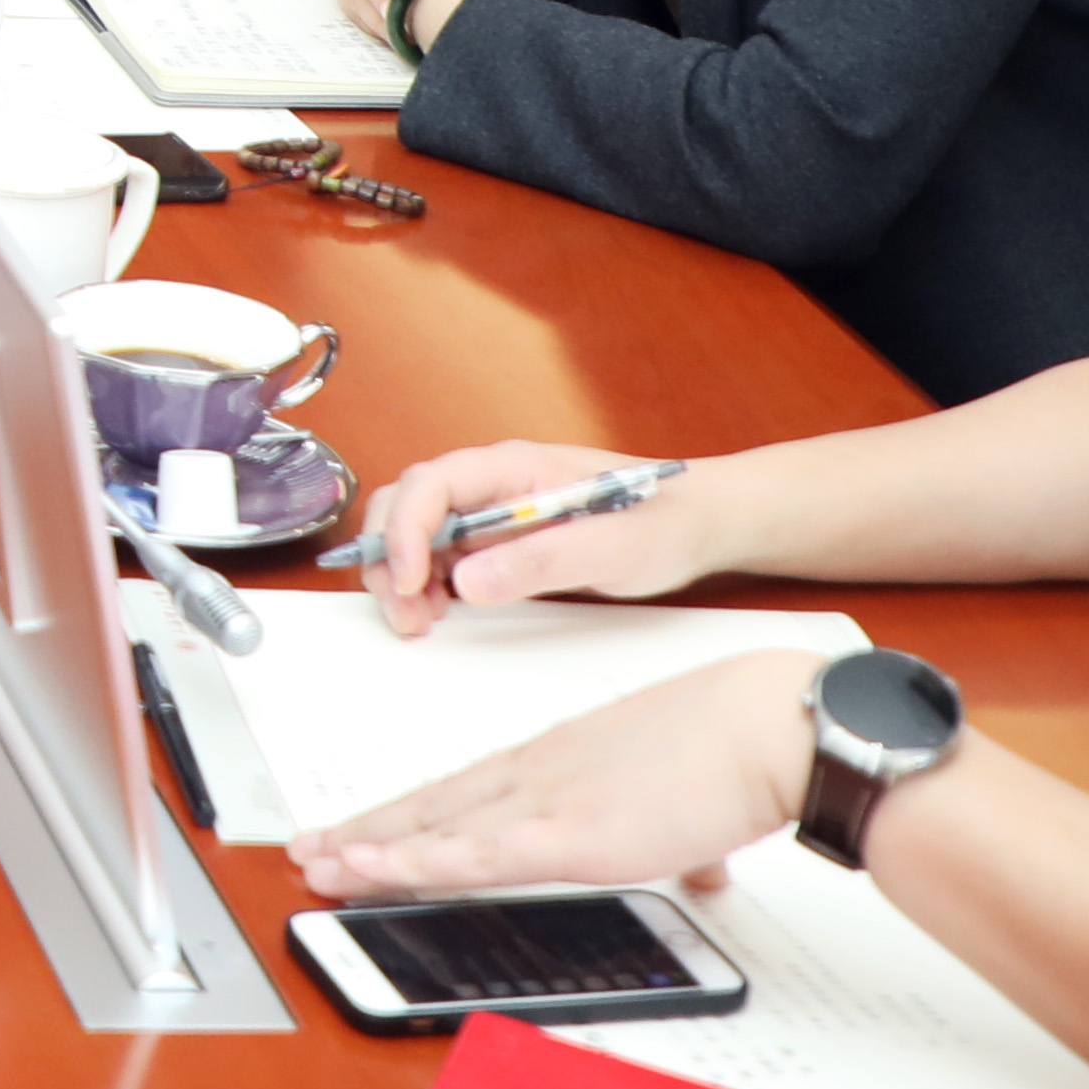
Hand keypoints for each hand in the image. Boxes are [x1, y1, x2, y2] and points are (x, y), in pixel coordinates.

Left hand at [288, 647, 821, 904]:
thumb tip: (703, 872)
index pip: (465, 789)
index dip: (410, 811)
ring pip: (434, 828)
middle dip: (367, 830)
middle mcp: (537, 773)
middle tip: (311, 848)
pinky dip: (414, 861)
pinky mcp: (568, 835)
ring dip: (369, 848)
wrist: (768, 726)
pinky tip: (368, 868)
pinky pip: (471, 854)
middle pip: (433, 806)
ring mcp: (545, 801)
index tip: (367, 825)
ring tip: (314, 864)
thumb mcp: (694, 799)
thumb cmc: (738, 747)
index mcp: (560, 759)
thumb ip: (684, 840)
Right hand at [348, 437, 724, 636]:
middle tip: (404, 613)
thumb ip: (543, 560)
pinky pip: (440, 556)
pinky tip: (438, 612)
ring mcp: (491, 511)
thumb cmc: (663, 522)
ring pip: (415, 532)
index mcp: (513, 467)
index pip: (431, 483)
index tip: (410, 579)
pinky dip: (424, 585)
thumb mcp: (613, 546)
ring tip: (418, 621)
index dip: (406, 530)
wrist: (698, 524)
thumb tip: (468, 580)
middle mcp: (492, 483)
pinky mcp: (498, 540)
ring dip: (402, 575)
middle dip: (390, 556)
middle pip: (407, 504)